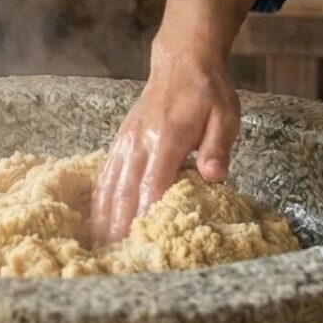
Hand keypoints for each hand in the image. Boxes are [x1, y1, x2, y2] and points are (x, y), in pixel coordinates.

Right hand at [89, 37, 240, 244]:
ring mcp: (126, 142)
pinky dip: (99, 199)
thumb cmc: (207, 93)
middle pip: (125, 192)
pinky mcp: (120, 141)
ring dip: (104, 218)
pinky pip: (105, 174)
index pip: (152, 184)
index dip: (146, 215)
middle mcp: (139, 142)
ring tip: (101, 250)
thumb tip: (215, 178)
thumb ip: (218, 148)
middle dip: (119, 228)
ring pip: (110, 185)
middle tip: (116, 261)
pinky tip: (96, 221)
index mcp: (166, 138)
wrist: (181, 62)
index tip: (143, 244)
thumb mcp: (225, 117)